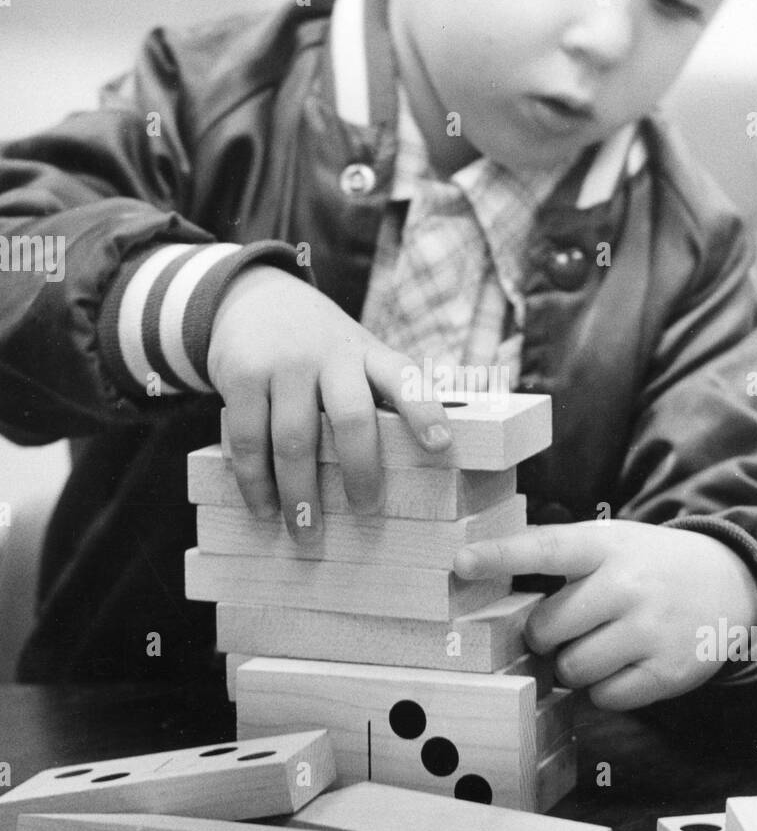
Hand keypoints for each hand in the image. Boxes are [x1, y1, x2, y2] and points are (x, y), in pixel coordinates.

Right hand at [207, 267, 451, 534]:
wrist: (254, 299)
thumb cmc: (320, 347)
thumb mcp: (358, 354)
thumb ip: (381, 395)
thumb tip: (417, 465)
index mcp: (369, 354)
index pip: (404, 378)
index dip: (424, 411)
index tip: (440, 445)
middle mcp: (330, 355)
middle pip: (351, 417)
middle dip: (360, 470)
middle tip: (365, 511)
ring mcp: (284, 364)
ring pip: (295, 439)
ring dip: (300, 493)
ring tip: (306, 531)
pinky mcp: (241, 375)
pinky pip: (249, 439)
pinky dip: (255, 481)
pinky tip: (264, 508)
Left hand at [454, 521, 756, 709]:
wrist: (730, 583)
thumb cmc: (648, 564)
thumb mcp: (610, 541)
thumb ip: (558, 555)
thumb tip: (483, 573)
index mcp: (606, 547)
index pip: (545, 549)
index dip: (500, 556)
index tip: (461, 563)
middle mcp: (628, 586)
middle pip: (547, 629)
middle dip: (547, 635)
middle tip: (571, 624)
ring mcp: (651, 630)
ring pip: (573, 670)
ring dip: (574, 665)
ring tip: (602, 644)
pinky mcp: (668, 672)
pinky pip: (605, 698)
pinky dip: (605, 690)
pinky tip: (625, 664)